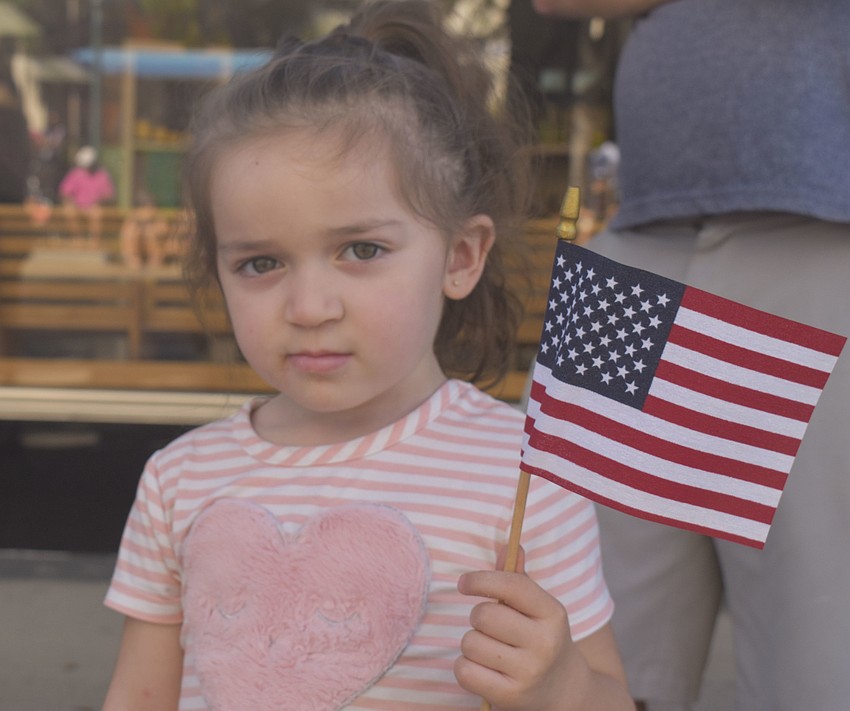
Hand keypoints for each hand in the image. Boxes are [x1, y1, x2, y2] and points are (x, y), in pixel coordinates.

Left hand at [454, 565, 586, 710]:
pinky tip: (483, 669)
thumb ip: (519, 579)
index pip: (511, 585)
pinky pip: (464, 670)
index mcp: (552, 613)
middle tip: (490, 627)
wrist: (565, 691)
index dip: (481, 579)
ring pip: (470, 642)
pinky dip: (465, 667)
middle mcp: (544, 643)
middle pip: (484, 615)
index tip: (464, 583)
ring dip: (472, 643)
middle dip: (478, 617)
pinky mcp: (510, 696)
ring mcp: (528, 672)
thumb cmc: (541, 639)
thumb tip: (509, 547)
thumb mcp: (539, 609)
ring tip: (491, 650)